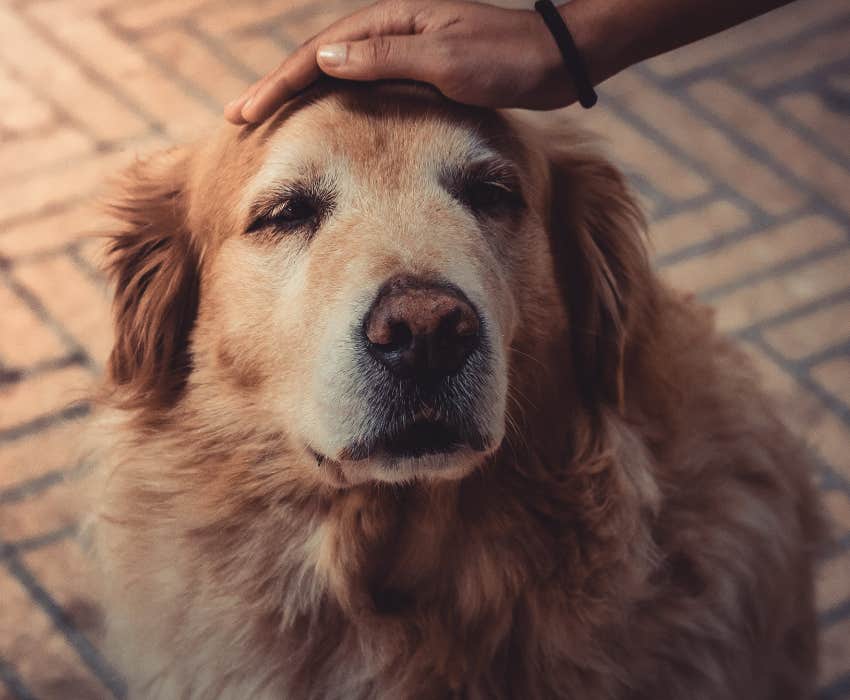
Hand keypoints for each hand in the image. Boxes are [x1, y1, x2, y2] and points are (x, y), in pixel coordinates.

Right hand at [225, 0, 587, 123]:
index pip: (318, 55)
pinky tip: (324, 114)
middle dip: (277, 87)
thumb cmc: (506, 60)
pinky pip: (363, 83)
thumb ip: (385, 59)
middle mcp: (390, 30)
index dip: (278, 84)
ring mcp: (403, 48)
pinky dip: (334, 98)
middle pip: (318, 59)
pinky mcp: (418, 67)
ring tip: (268, 115)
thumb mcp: (446, 60)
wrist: (554, 59)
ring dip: (300, 93)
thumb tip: (323, 60)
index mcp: (390, 22)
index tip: (246, 112)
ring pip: (337, 71)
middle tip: (238, 116)